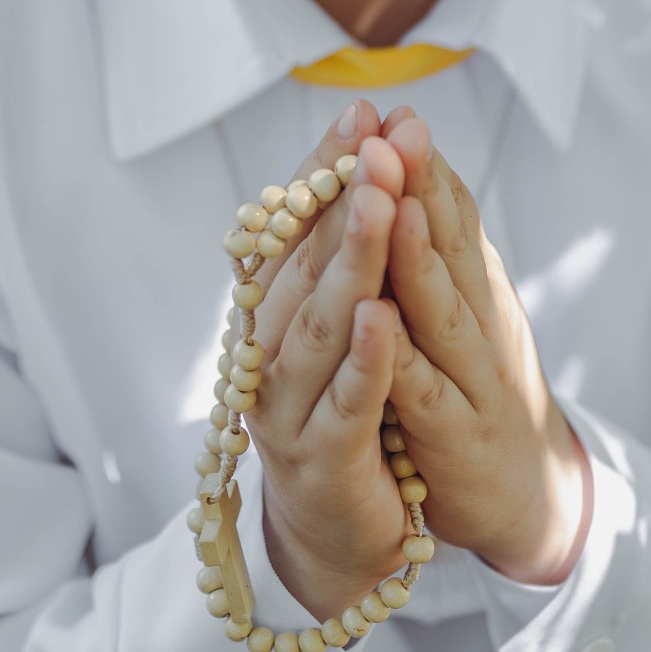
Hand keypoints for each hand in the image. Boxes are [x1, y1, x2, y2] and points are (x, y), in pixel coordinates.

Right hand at [246, 107, 423, 620]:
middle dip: (340, 196)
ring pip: (320, 324)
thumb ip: (341, 261)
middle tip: (373, 138)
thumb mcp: (340, 332)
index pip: (292, 226)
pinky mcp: (323, 460)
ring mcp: (288, 409)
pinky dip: (364, 359)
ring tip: (377, 201)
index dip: (322, 168)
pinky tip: (383, 317)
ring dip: (350, 260)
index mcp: (271, 316)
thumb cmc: (346, 420)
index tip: (360, 110)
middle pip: (302, 264)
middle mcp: (266, 355)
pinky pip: (347, 401)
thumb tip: (362, 166)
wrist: (341, 541)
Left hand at [379, 110, 591, 585]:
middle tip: (395, 129)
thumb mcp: (467, 315)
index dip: (425, 165)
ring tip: (391, 203)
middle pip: (451, 248)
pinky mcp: (454, 438)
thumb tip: (406, 175)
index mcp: (477, 290)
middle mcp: (482, 324)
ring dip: (415, 256)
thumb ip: (441, 254)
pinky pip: (424, 394)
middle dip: (421, 187)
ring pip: (441, 312)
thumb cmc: (480, 393)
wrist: (530, 498)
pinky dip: (400, 358)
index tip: (395, 111)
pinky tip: (378, 324)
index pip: (453, 217)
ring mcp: (473, 380)